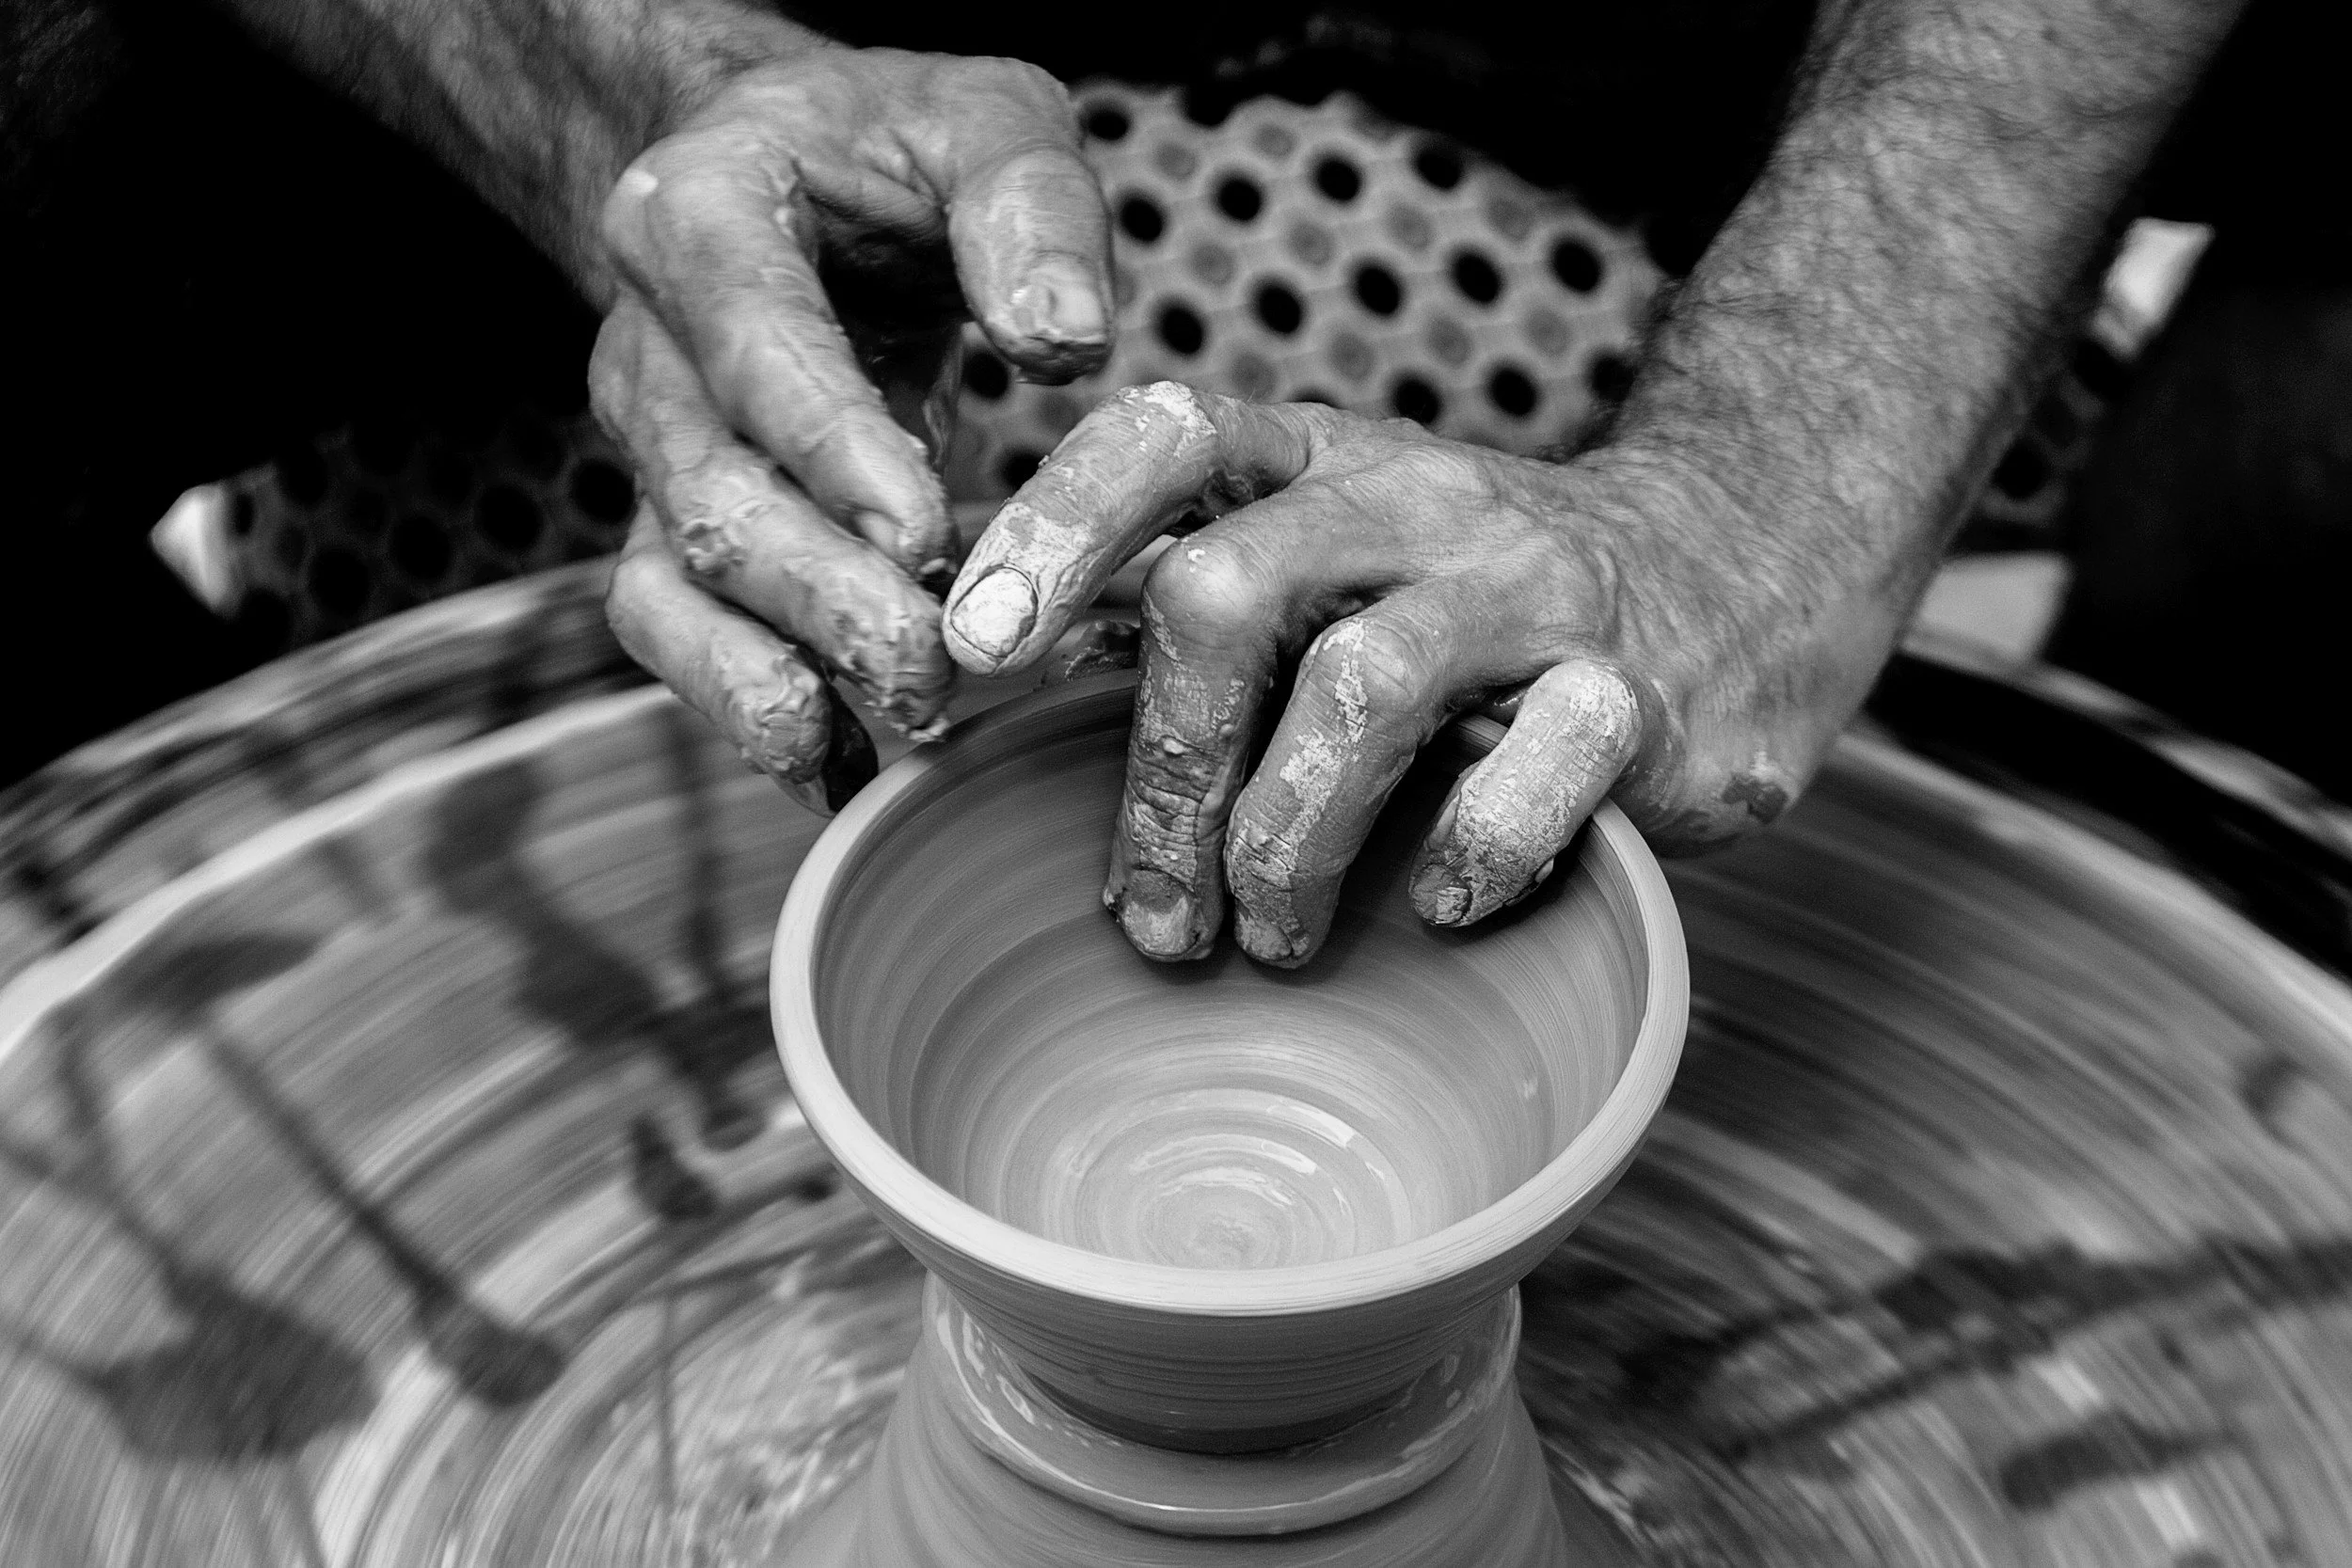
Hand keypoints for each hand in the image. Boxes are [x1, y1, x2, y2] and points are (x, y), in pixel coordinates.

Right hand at [590, 46, 1112, 806]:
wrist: (787, 169)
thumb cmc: (895, 145)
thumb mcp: (985, 117)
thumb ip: (1031, 207)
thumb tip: (1067, 342)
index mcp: (699, 214)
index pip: (749, 339)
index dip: (827, 444)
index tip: (921, 532)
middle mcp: (648, 346)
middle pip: (708, 492)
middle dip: (820, 595)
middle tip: (936, 666)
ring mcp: (653, 453)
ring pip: (671, 587)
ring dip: (773, 678)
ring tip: (893, 730)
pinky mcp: (677, 532)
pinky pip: (681, 640)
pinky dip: (751, 714)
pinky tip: (841, 772)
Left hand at [942, 385, 1903, 965]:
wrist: (1748, 569)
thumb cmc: (1477, 598)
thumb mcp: (1342, 551)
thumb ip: (1198, 598)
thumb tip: (986, 679)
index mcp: (1323, 460)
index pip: (1165, 438)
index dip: (1053, 530)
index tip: (969, 651)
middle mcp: (1419, 503)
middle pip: (1232, 591)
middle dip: (1163, 769)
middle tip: (1147, 910)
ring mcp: (1533, 592)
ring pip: (1362, 692)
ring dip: (1283, 842)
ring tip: (1268, 937)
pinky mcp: (1637, 695)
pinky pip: (1528, 783)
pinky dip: (1461, 862)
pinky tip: (1437, 908)